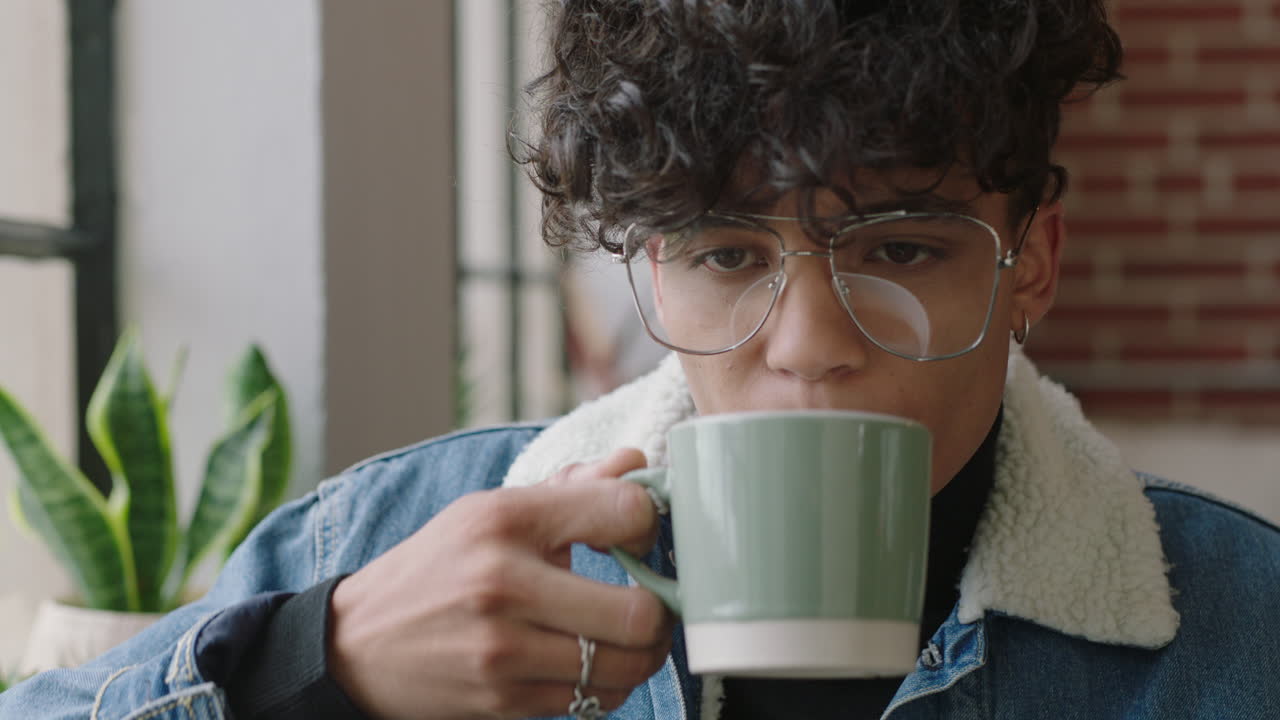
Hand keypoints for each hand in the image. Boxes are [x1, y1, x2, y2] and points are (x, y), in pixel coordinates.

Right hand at [327, 449, 673, 719]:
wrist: (357, 643)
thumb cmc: (439, 567)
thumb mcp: (492, 512)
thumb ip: (572, 488)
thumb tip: (637, 464)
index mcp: (505, 518)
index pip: (625, 512)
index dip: (649, 526)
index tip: (637, 538)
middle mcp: (504, 582)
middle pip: (641, 612)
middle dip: (661, 609)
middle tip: (652, 600)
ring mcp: (503, 649)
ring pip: (627, 665)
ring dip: (644, 653)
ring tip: (632, 636)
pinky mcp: (504, 700)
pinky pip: (594, 700)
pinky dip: (609, 684)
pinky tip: (593, 662)